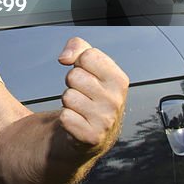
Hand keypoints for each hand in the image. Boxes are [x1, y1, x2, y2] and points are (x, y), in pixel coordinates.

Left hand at [57, 37, 128, 156]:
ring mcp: (105, 120)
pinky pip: (65, 118)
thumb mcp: (88, 64)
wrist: (92, 132)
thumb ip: (78, 46)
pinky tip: (78, 123)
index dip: (78, 62)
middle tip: (82, 94)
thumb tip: (65, 57)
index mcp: (119, 79)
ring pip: (68, 97)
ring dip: (68, 102)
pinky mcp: (92, 137)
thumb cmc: (88, 94)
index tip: (84, 72)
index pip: (87, 55)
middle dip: (71, 83)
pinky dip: (67, 120)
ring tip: (80, 108)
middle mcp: (116, 100)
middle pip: (74, 76)